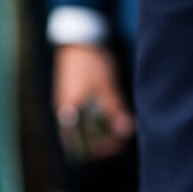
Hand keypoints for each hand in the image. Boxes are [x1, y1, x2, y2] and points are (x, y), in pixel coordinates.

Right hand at [53, 44, 134, 159]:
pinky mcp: (78, 98)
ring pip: (87, 128)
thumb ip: (114, 108)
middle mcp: (67, 113)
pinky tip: (117, 115)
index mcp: (69, 113)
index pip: (78, 145)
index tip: (118, 144)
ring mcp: (71, 105)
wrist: (79, 40)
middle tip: (124, 135)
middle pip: (83, 139)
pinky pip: (88, 117)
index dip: (98, 150)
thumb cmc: (90, 63)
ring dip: (104, 131)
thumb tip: (126, 130)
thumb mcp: (105, 86)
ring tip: (124, 126)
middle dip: (104, 142)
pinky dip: (102, 120)